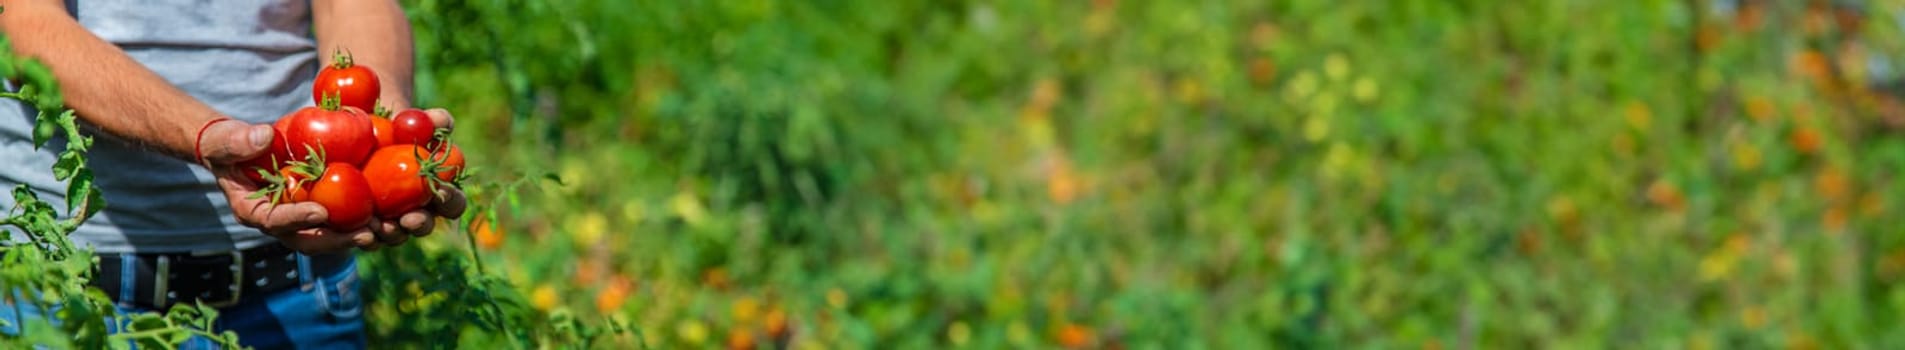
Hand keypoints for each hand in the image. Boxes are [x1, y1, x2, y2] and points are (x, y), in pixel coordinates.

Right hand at [197, 119, 369, 253]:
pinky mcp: (318, 211)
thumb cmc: (228, 145)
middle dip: (337, 239)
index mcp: (251, 212)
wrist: (241, 151)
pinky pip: (341, 221)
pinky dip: (362, 221)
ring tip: (383, 230)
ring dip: (356, 236)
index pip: (274, 221)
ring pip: (329, 236)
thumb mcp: (225, 140)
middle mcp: (278, 223)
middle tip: (365, 234)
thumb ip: (237, 141)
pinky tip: (388, 216)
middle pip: (309, 239)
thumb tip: (264, 137)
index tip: (320, 211)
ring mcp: (300, 220)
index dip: (296, 218)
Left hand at [364, 108, 466, 248]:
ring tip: (377, 226)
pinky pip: (365, 236)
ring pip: (395, 235)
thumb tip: (442, 120)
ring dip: (390, 233)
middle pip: (424, 225)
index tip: (441, 193)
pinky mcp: (363, 226)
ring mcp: (390, 222)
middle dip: (418, 224)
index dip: (450, 201)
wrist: (361, 136)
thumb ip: (431, 121)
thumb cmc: (396, 129)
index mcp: (437, 193)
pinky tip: (355, 227)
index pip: (453, 203)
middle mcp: (417, 212)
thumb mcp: (411, 122)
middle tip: (408, 219)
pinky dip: (361, 233)